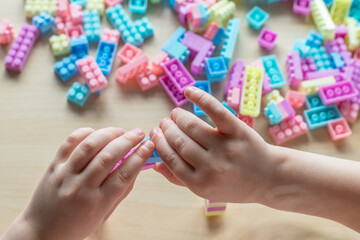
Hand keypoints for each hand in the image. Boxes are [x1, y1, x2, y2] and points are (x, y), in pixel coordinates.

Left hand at [2, 127, 153, 239]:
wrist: (42, 232)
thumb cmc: (77, 225)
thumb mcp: (105, 214)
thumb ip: (121, 192)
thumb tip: (137, 167)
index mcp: (98, 203)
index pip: (124, 174)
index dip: (139, 157)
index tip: (148, 146)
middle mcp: (81, 188)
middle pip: (108, 157)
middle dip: (128, 141)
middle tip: (139, 133)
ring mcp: (65, 175)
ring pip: (89, 146)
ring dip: (108, 134)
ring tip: (120, 131)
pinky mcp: (54, 167)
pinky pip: (69, 143)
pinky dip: (85, 133)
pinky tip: (96, 132)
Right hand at [150, 86, 280, 202]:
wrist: (269, 179)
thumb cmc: (234, 185)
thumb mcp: (205, 191)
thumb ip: (179, 179)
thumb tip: (154, 163)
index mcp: (200, 184)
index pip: (170, 158)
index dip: (159, 143)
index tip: (155, 133)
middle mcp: (211, 166)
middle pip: (179, 141)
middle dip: (166, 129)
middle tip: (164, 123)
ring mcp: (225, 147)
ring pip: (192, 126)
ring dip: (178, 117)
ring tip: (175, 114)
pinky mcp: (238, 131)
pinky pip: (215, 110)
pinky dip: (200, 98)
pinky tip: (188, 92)